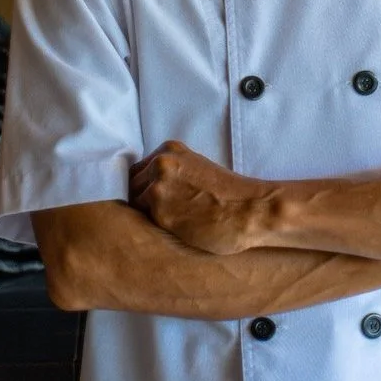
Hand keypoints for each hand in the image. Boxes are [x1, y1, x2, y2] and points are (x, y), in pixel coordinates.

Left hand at [129, 140, 266, 254]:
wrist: (248, 209)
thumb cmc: (228, 194)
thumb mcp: (197, 169)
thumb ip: (173, 172)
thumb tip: (147, 187)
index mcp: (170, 150)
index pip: (139, 169)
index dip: (144, 186)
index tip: (155, 199)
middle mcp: (160, 163)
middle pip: (132, 185)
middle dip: (142, 200)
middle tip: (162, 215)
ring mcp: (158, 186)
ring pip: (134, 204)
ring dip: (145, 215)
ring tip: (169, 224)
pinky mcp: (159, 211)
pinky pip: (141, 222)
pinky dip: (152, 228)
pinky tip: (170, 231)